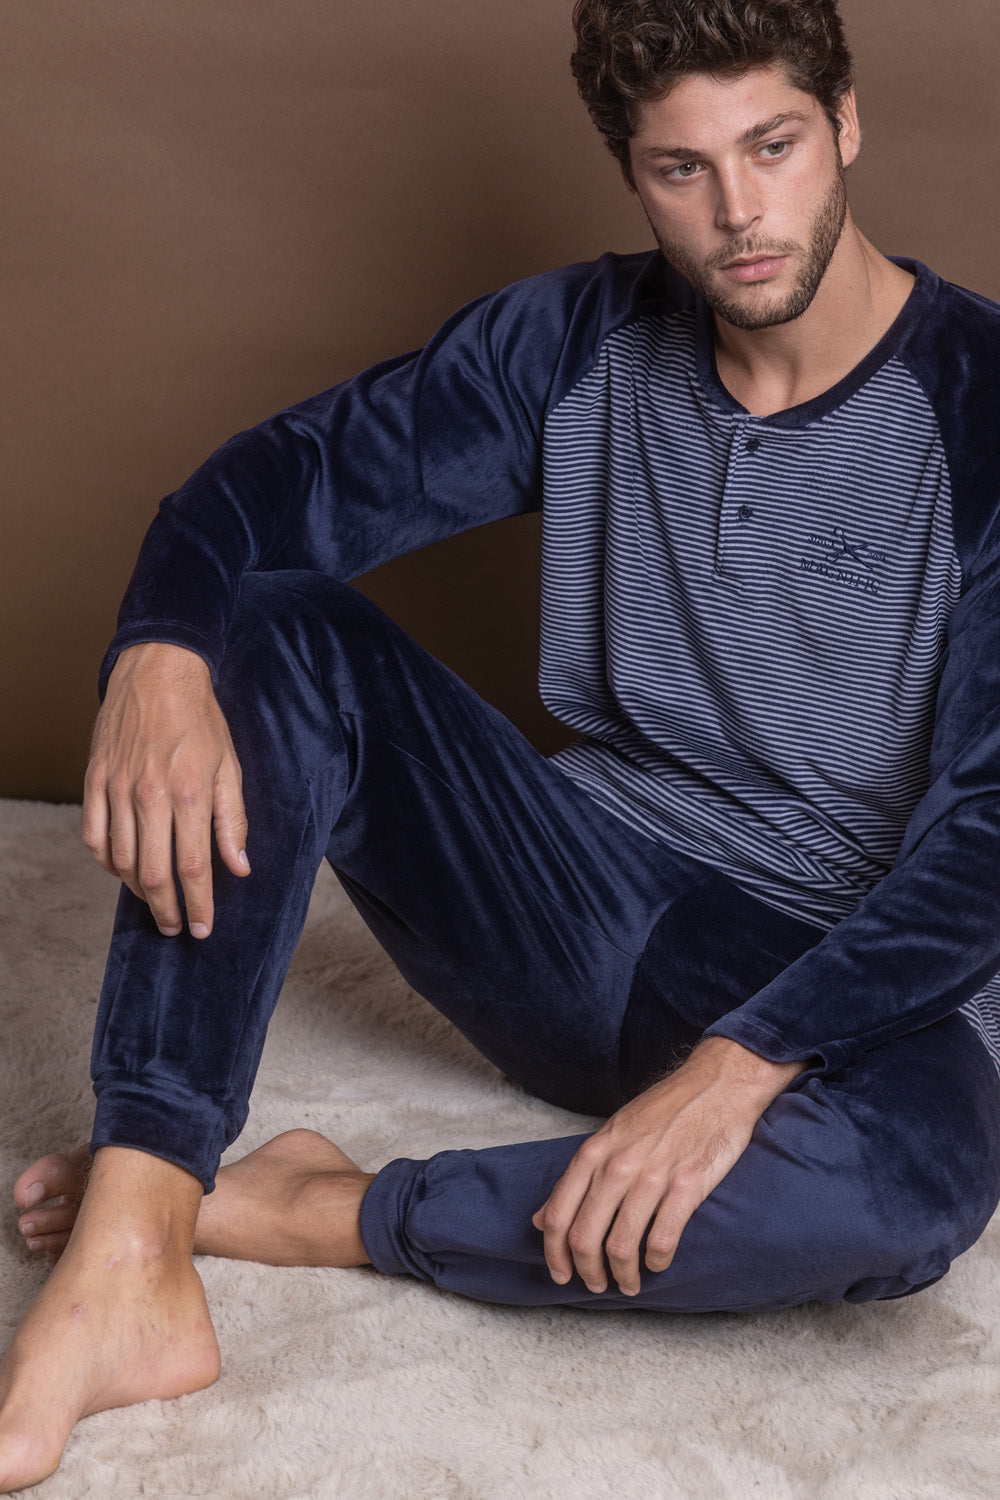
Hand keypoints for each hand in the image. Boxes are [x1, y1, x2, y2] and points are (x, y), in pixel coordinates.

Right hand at [82, 642, 249, 937]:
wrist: (157, 672)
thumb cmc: (200, 719)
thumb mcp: (230, 766)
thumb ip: (234, 820)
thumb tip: (240, 867)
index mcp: (189, 793)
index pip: (193, 867)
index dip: (199, 904)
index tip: (204, 928)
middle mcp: (149, 796)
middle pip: (154, 874)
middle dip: (168, 910)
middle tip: (179, 928)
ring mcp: (116, 789)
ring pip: (121, 861)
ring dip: (139, 890)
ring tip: (158, 900)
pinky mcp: (95, 781)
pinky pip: (94, 837)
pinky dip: (107, 862)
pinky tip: (123, 870)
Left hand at [532, 1037, 803, 1296]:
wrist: (716, 1085)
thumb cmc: (663, 1110)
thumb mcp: (610, 1134)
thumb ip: (578, 1177)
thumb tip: (541, 1218)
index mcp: (594, 1152)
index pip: (559, 1214)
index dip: (554, 1254)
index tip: (561, 1275)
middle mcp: (617, 1166)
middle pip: (585, 1237)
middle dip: (587, 1272)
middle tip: (597, 1286)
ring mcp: (652, 1176)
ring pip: (621, 1246)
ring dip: (623, 1276)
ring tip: (630, 1284)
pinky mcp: (687, 1185)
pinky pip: (662, 1239)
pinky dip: (657, 1261)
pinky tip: (658, 1263)